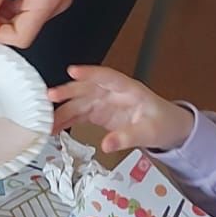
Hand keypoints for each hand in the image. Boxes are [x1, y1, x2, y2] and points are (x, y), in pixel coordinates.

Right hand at [50, 65, 193, 153]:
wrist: (169, 129)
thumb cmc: (164, 123)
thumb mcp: (150, 132)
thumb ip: (127, 137)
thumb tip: (106, 145)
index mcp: (129, 89)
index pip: (107, 77)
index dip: (89, 73)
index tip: (72, 71)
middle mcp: (112, 93)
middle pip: (87, 88)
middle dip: (68, 91)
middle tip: (50, 96)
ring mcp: (104, 102)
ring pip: (79, 103)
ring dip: (62, 110)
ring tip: (46, 121)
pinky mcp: (99, 114)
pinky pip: (79, 115)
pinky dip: (66, 121)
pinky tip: (54, 127)